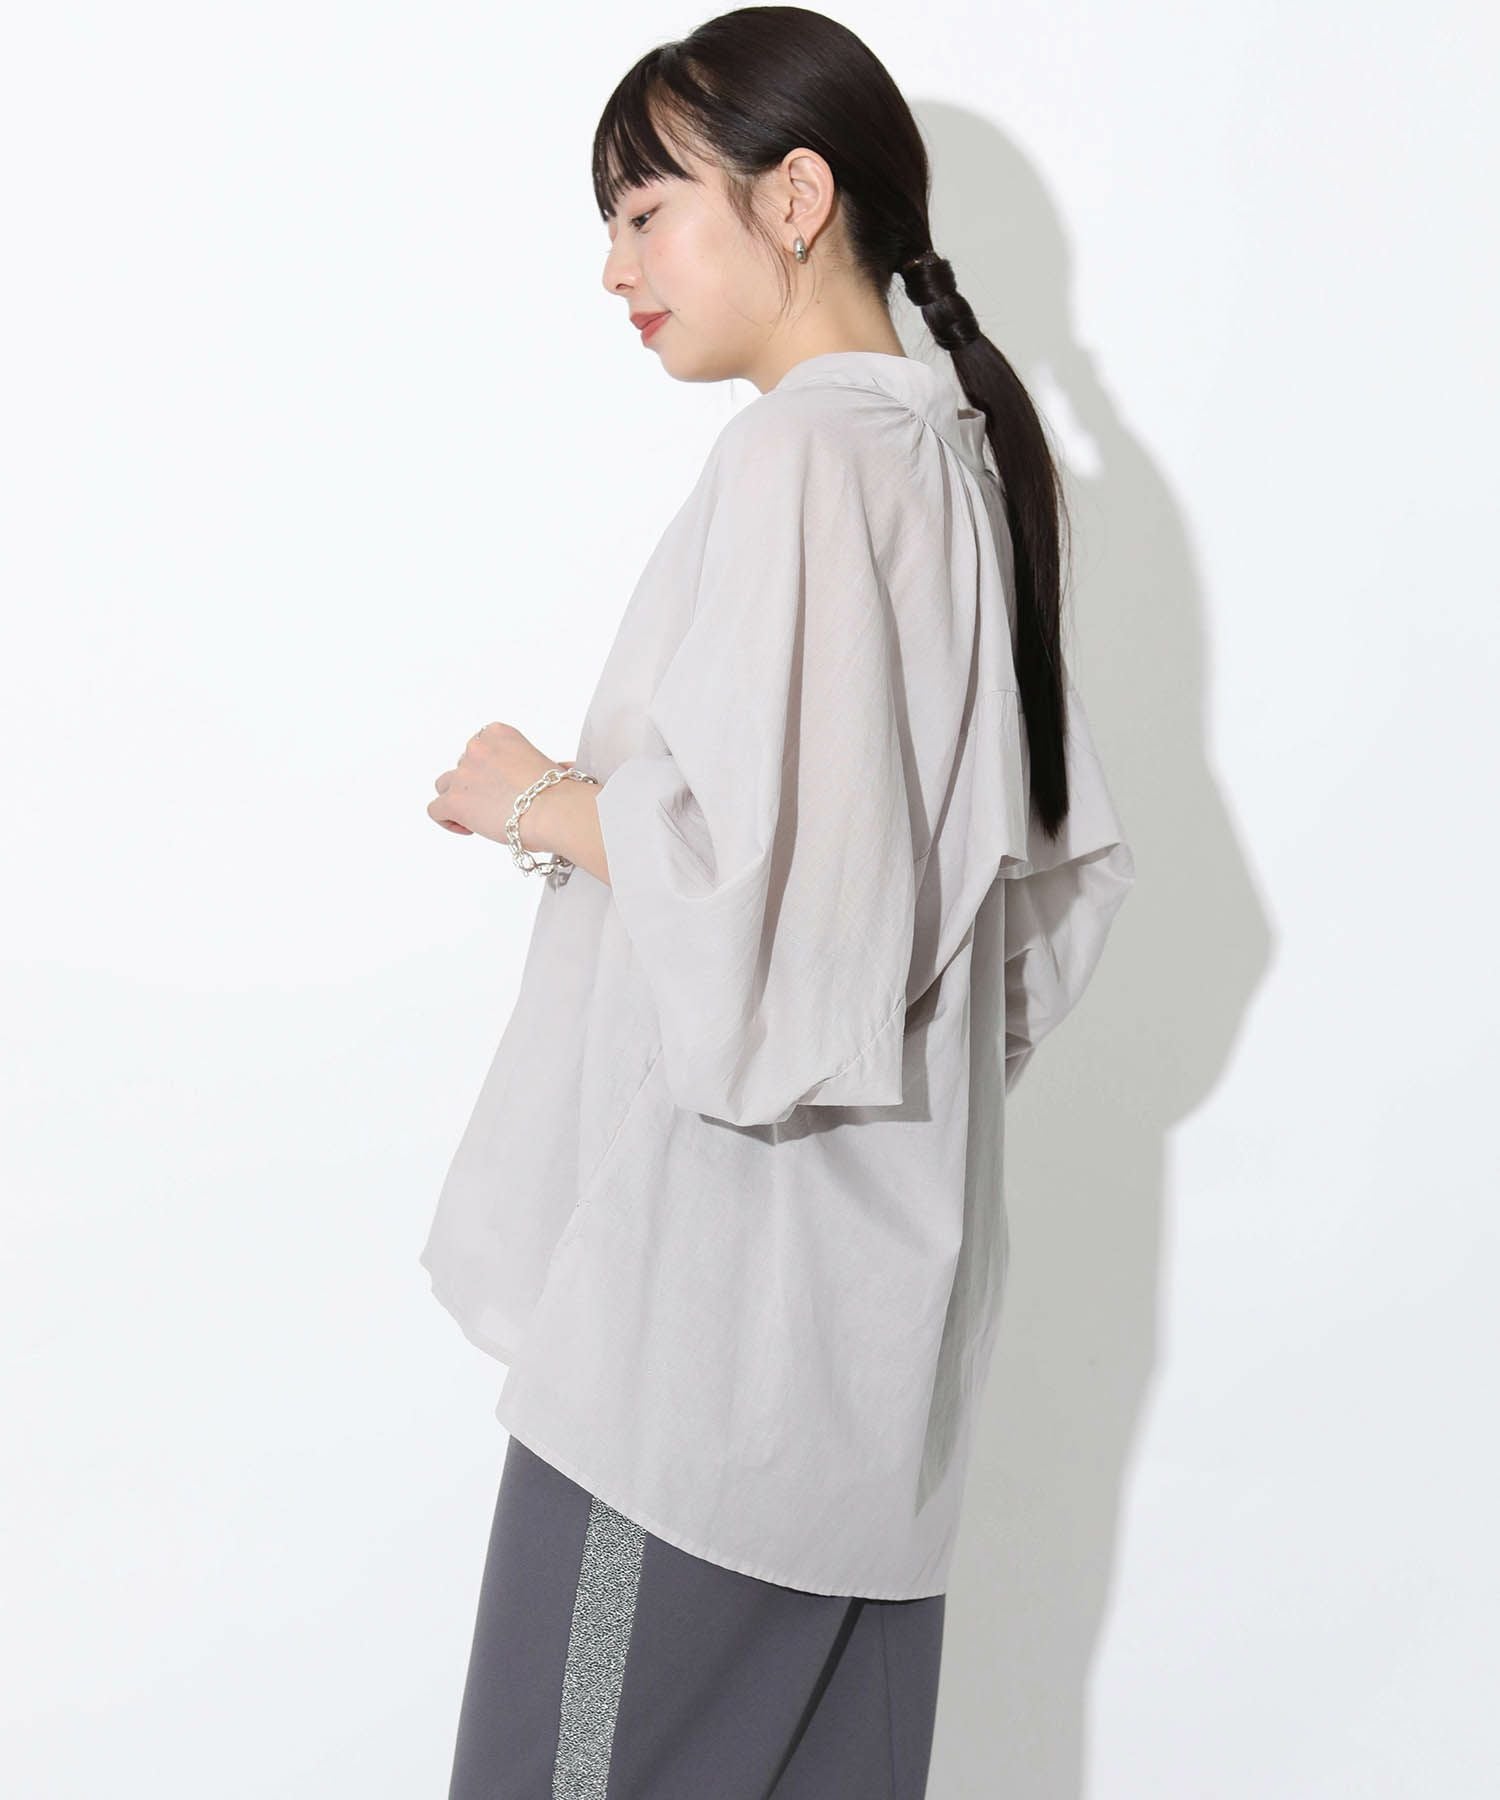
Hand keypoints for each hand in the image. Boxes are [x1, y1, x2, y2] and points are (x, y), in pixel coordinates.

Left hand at [429, 723, 568, 848]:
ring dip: (459, 799)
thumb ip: (539, 765)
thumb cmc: (560, 794)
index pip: (480, 746)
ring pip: (445, 785)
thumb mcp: (549, 766)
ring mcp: (463, 774)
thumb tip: (555, 770)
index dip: (487, 768)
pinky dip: (447, 820)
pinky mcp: (454, 801)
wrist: (555, 811)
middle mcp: (478, 748)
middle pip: (463, 766)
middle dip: (476, 785)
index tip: (501, 784)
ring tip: (480, 817)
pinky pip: (435, 810)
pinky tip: (469, 828)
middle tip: (497, 805)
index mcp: (500, 734)